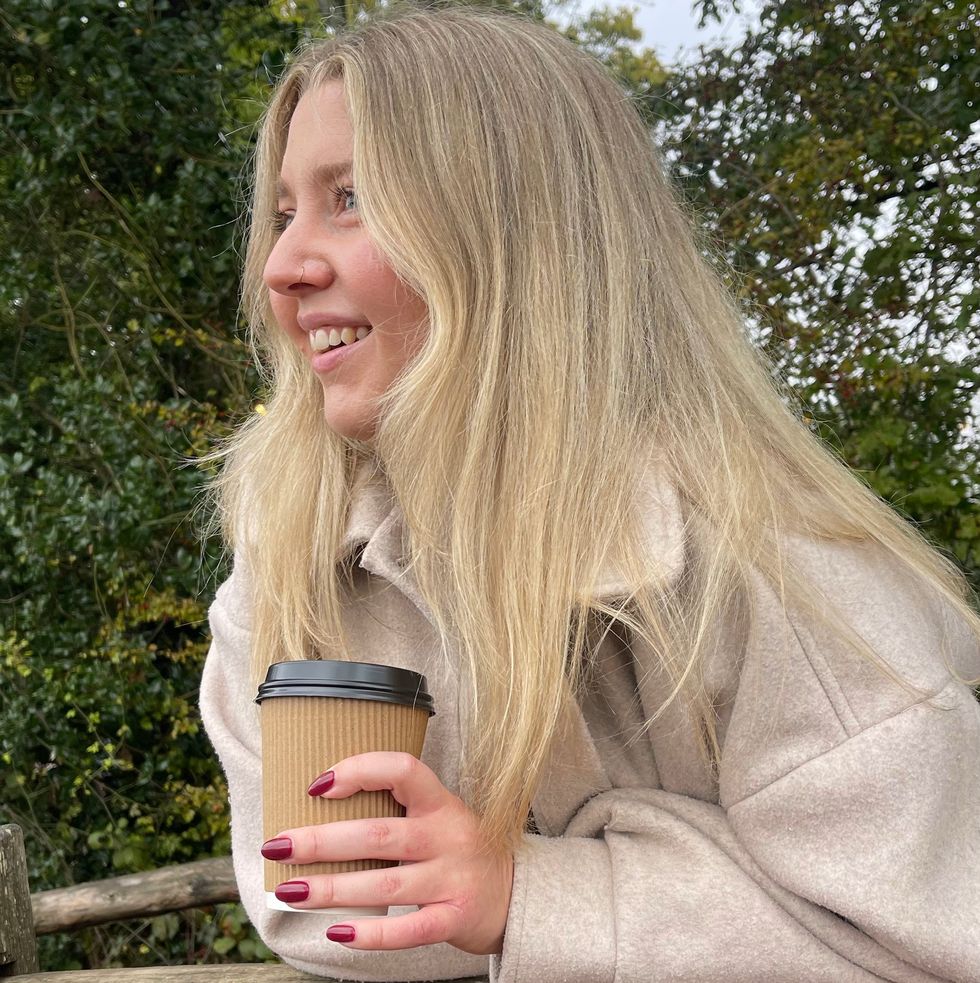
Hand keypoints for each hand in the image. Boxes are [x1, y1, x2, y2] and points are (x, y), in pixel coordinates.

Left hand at [261, 751, 513, 954]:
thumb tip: (318, 813)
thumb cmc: (458, 849)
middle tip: (278, 845)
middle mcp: (449, 835)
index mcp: (441, 802)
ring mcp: (453, 878)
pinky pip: (407, 929)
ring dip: (332, 889)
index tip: (318, 785)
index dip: (360, 770)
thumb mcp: (438, 816)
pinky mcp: (454, 918)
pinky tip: (337, 931)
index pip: (404, 769)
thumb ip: (396, 811)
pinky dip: (370, 934)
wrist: (513, 894)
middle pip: (379, 834)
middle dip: (322, 840)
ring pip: (385, 884)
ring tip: (291, 891)